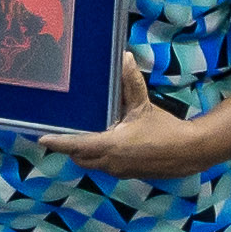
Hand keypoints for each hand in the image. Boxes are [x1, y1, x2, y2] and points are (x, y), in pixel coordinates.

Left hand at [40, 53, 205, 181]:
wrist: (189, 152)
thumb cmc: (165, 129)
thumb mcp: (144, 105)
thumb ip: (131, 82)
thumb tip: (124, 57)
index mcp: (111, 146)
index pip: (76, 145)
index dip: (58, 143)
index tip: (41, 139)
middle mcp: (111, 163)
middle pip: (80, 157)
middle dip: (69, 147)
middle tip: (60, 133)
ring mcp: (119, 171)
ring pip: (92, 163)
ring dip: (84, 153)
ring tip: (78, 136)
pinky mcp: (128, 174)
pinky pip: (105, 167)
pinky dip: (98, 157)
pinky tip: (103, 143)